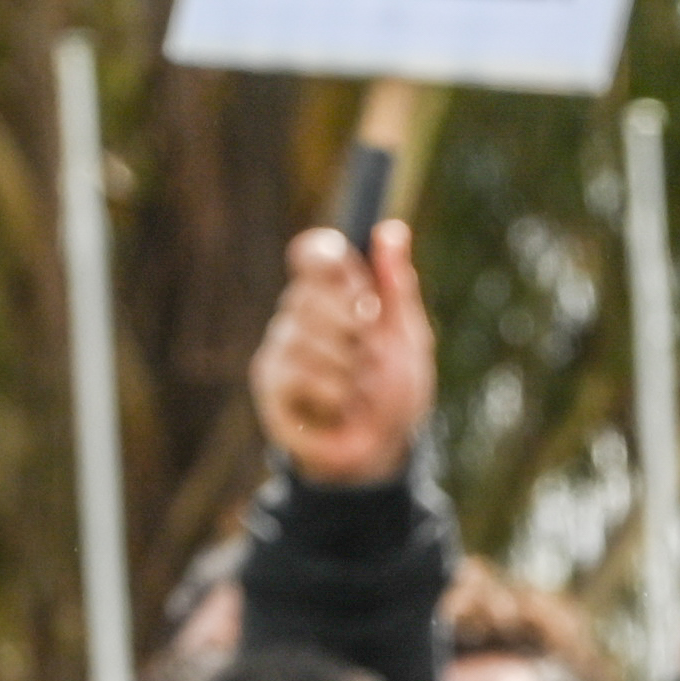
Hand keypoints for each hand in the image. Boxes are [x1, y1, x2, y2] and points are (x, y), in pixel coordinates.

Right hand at [257, 216, 433, 489]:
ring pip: (308, 336)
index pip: (314, 252)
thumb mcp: (409, 337)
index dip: (327, 255)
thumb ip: (397, 285)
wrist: (385, 451)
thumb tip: (392, 229)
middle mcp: (300, 315)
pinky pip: (299, 372)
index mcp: (334, 295)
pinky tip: (339, 405)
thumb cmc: (396, 393)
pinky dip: (333, 392)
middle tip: (369, 353)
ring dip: (349, 368)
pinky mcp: (271, 385)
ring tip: (357, 387)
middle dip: (355, 327)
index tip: (349, 276)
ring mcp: (281, 348)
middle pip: (313, 292)